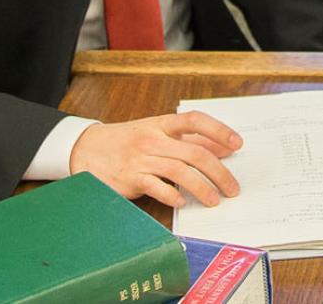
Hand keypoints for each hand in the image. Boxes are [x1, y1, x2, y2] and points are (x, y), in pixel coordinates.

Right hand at [69, 112, 241, 207]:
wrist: (85, 150)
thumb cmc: (126, 141)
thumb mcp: (155, 132)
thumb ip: (188, 139)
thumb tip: (223, 146)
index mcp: (160, 124)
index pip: (195, 120)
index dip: (219, 130)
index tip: (237, 144)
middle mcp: (153, 139)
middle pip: (195, 153)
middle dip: (219, 172)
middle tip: (232, 187)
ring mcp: (141, 159)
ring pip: (181, 172)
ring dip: (203, 188)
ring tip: (215, 200)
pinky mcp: (131, 179)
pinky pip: (158, 188)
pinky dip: (174, 196)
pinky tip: (183, 202)